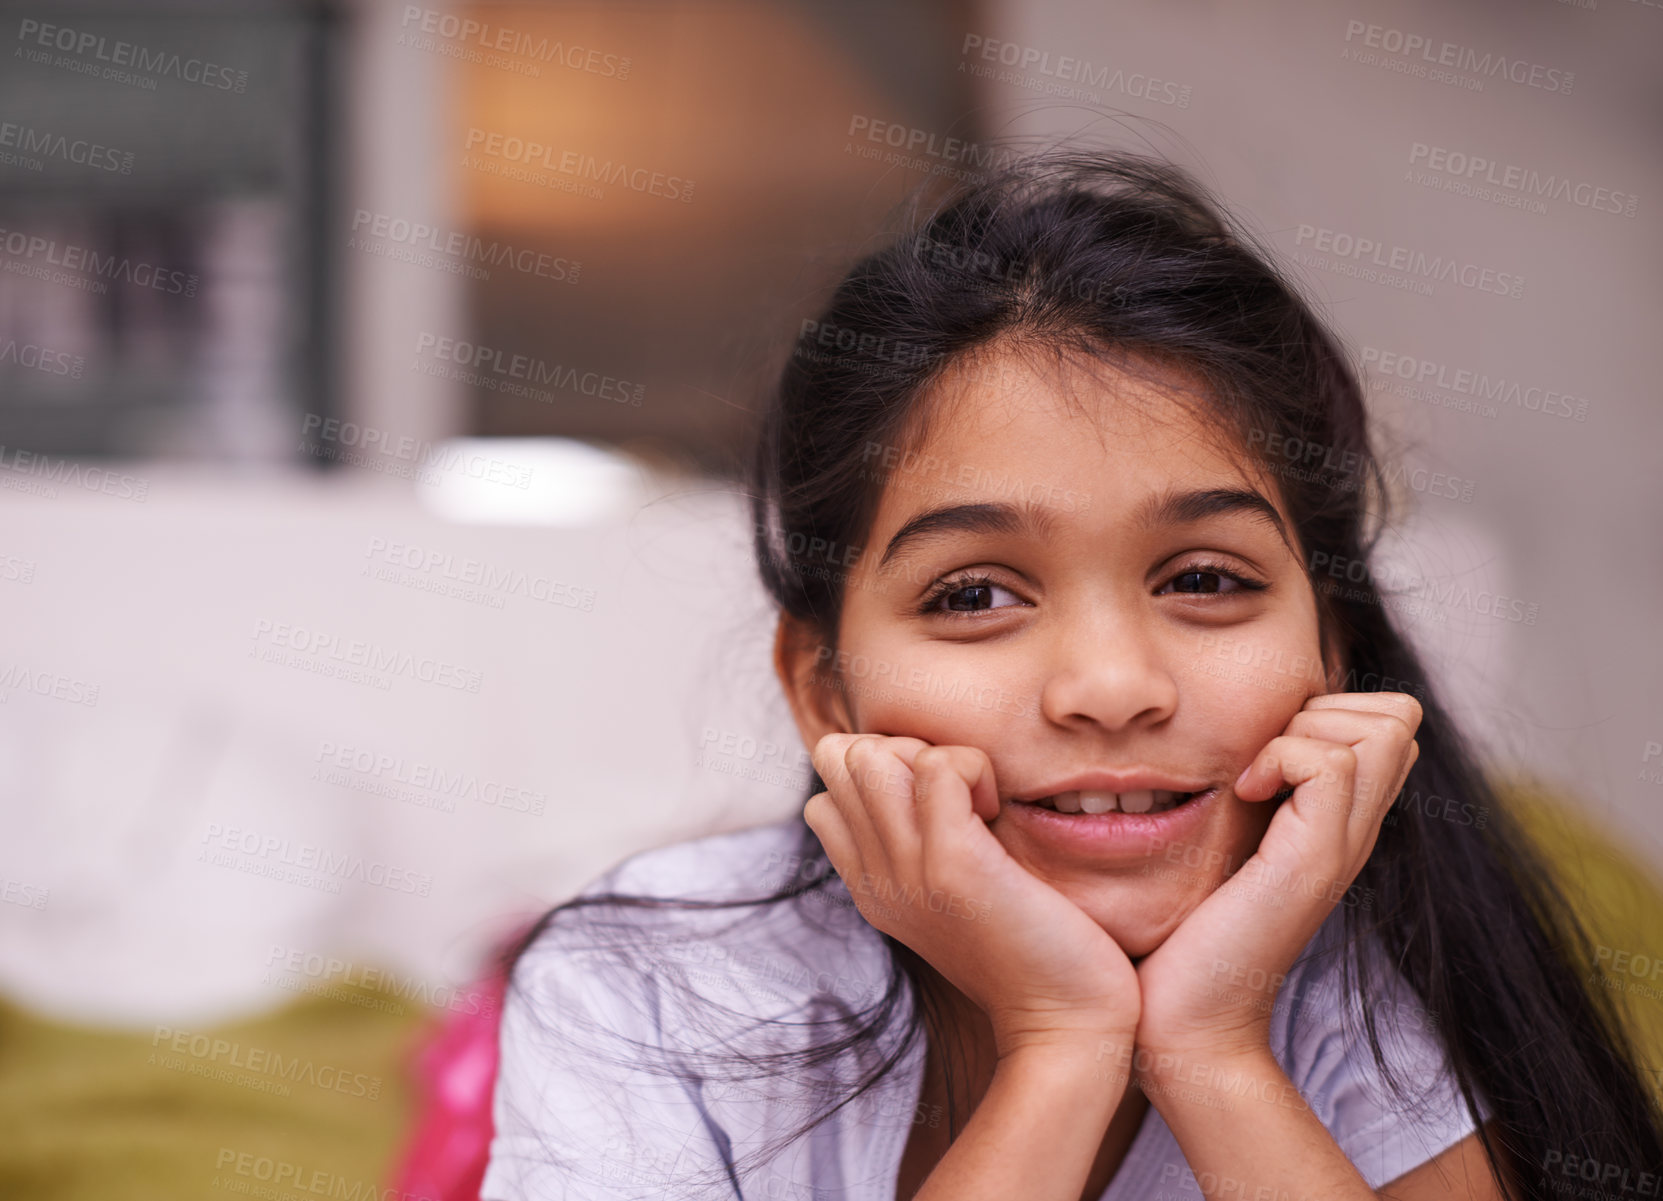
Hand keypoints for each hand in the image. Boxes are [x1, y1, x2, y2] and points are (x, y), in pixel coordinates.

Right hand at [806, 732, 1141, 1058]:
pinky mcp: (951, 865)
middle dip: (901, 750)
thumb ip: (927, 846)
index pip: (827, 792)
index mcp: (870, 886)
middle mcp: (875, 877)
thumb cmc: (1031, 951)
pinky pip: (938, 766)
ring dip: (934, 756)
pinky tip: (997, 813)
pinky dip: (973, 768)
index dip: (883, 773)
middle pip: (838, 758)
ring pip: (872, 755)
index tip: (940, 808)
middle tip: (959, 796)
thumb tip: (932, 779)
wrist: (1066, 1024)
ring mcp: (906, 871)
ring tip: (975, 802)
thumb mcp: (957, 896)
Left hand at [1130, 691, 1422, 1067]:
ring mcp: (1343, 846)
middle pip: (1398, 716)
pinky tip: (1243, 795)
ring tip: (1254, 777)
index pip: (1387, 723)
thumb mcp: (1221, 846)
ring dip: (1302, 729)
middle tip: (1264, 755)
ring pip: (1380, 728)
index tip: (1265, 746)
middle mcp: (1354, 831)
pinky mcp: (1315, 862)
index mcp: (1337, 823)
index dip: (1330, 706)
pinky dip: (1282, 756)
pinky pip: (1331, 763)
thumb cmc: (1182, 937)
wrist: (1183, 1021)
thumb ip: (1244, 797)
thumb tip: (1227, 742)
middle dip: (1326, 706)